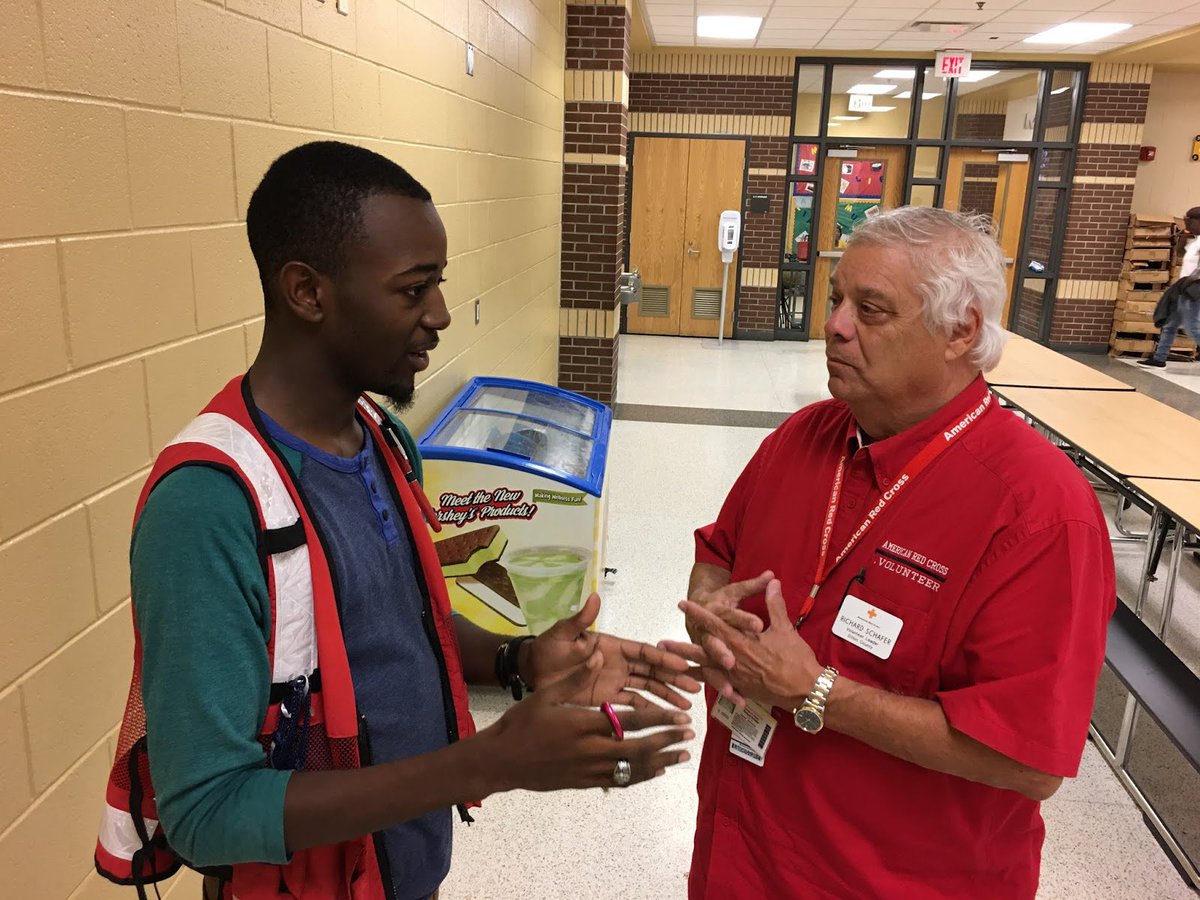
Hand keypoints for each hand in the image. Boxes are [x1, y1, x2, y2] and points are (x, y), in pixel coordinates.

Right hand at [486, 652, 694, 791]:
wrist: (503, 761)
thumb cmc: (523, 723)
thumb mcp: (547, 694)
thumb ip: (576, 676)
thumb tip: (599, 652)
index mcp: (584, 724)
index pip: (631, 721)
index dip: (659, 719)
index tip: (680, 716)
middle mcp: (591, 750)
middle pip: (639, 747)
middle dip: (668, 740)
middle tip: (689, 733)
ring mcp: (589, 770)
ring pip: (634, 768)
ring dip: (661, 761)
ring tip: (683, 756)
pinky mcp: (585, 783)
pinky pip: (619, 781)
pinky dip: (640, 776)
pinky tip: (656, 772)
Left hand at [525, 593, 701, 709]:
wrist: (532, 672)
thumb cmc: (548, 649)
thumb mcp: (562, 634)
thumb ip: (580, 620)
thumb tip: (594, 598)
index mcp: (612, 646)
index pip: (643, 651)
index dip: (663, 657)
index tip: (682, 664)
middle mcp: (618, 664)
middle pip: (652, 670)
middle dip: (674, 678)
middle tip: (696, 687)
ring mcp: (615, 682)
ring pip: (647, 688)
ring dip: (667, 696)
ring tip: (687, 707)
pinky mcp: (607, 699)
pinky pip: (632, 705)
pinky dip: (648, 711)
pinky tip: (664, 720)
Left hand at [676, 579, 820, 710]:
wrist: (806, 691)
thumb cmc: (796, 659)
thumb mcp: (785, 628)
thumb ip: (774, 604)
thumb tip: (772, 581)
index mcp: (742, 643)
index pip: (715, 624)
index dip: (698, 613)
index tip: (683, 605)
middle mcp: (734, 661)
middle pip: (702, 651)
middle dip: (681, 645)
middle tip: (660, 643)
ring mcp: (736, 677)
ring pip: (706, 671)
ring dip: (687, 667)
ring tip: (669, 665)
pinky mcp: (742, 689)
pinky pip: (719, 687)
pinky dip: (706, 685)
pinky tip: (694, 687)